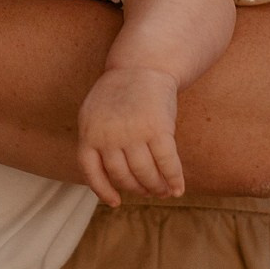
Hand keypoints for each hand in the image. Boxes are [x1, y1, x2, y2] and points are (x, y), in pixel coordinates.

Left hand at [77, 65, 183, 207]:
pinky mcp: (158, 129)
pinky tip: (179, 187)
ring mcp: (133, 133)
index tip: (115, 202)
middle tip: (150, 191)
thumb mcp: (95, 114)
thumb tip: (106, 177)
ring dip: (157, 187)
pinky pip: (167, 163)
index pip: (92, 171)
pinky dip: (174, 179)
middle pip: (123, 175)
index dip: (103, 190)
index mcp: (90, 133)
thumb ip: (97, 141)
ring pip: (145, 173)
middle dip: (138, 188)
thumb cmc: (118, 93)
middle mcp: (109, 136)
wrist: (141, 66)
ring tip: (164, 190)